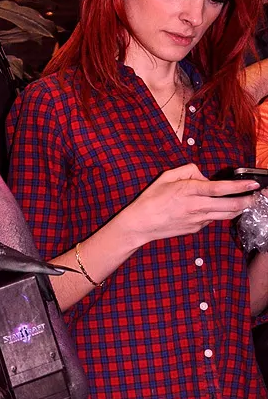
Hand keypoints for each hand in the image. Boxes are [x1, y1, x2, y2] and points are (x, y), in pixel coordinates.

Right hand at [122, 164, 258, 246]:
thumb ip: (188, 170)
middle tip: (257, 196)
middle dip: (247, 200)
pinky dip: (219, 213)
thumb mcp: (166, 176)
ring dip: (239, 209)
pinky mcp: (196, 229)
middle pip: (230, 205)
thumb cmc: (151, 199)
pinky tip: (218, 209)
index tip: (253, 184)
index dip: (239, 186)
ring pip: (226, 215)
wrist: (141, 224)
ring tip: (246, 202)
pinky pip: (213, 219)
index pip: (220, 188)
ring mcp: (197, 220)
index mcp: (189, 190)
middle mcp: (196, 206)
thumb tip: (203, 175)